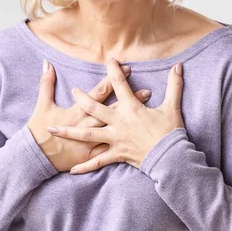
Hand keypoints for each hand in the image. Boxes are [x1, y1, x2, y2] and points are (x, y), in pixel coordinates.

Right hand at [26, 60, 152, 171]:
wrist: (35, 156)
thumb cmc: (38, 130)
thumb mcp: (42, 105)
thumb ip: (46, 83)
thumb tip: (47, 63)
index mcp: (77, 112)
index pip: (98, 93)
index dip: (112, 79)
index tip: (125, 68)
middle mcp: (87, 125)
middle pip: (112, 110)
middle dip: (129, 100)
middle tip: (147, 91)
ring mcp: (90, 142)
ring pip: (115, 129)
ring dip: (130, 121)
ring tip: (147, 115)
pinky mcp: (90, 155)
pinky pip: (109, 151)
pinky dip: (123, 146)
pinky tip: (139, 142)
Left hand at [45, 58, 185, 173]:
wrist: (171, 158)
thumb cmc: (171, 132)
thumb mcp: (173, 107)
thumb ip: (174, 85)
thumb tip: (179, 66)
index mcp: (131, 108)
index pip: (120, 85)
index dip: (114, 71)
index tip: (108, 60)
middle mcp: (119, 122)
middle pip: (95, 108)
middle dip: (82, 98)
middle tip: (73, 91)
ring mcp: (115, 139)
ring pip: (87, 134)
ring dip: (69, 131)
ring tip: (52, 129)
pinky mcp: (116, 154)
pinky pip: (97, 161)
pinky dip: (85, 166)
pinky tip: (72, 170)